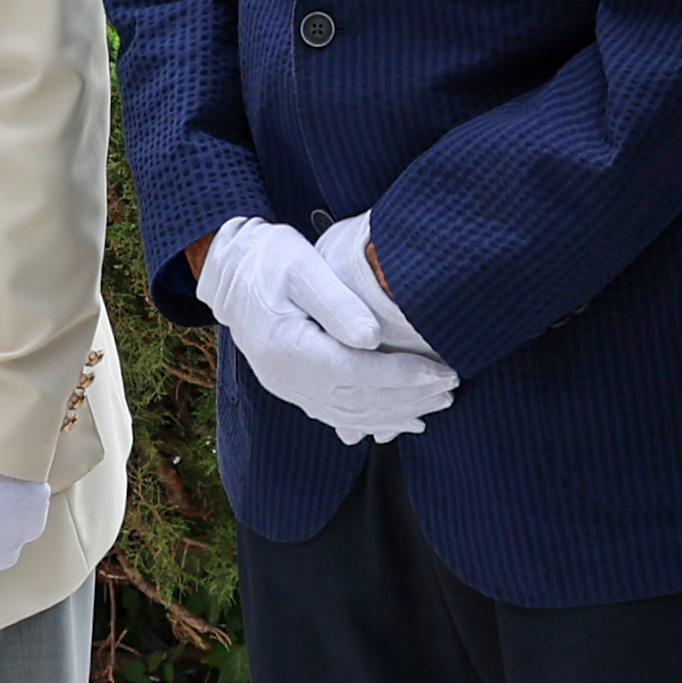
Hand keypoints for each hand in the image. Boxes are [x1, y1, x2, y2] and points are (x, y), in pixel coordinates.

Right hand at [194, 220, 453, 448]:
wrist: (229, 272)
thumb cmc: (268, 260)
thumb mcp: (301, 267)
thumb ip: (337, 303)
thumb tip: (373, 338)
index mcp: (288, 348)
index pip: (356, 372)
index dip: (403, 376)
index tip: (442, 372)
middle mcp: (287, 378)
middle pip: (358, 401)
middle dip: (410, 398)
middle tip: (451, 387)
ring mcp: (289, 388)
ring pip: (351, 416)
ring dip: (397, 414)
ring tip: (438, 403)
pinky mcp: (294, 388)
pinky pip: (338, 416)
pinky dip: (374, 422)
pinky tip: (402, 421)